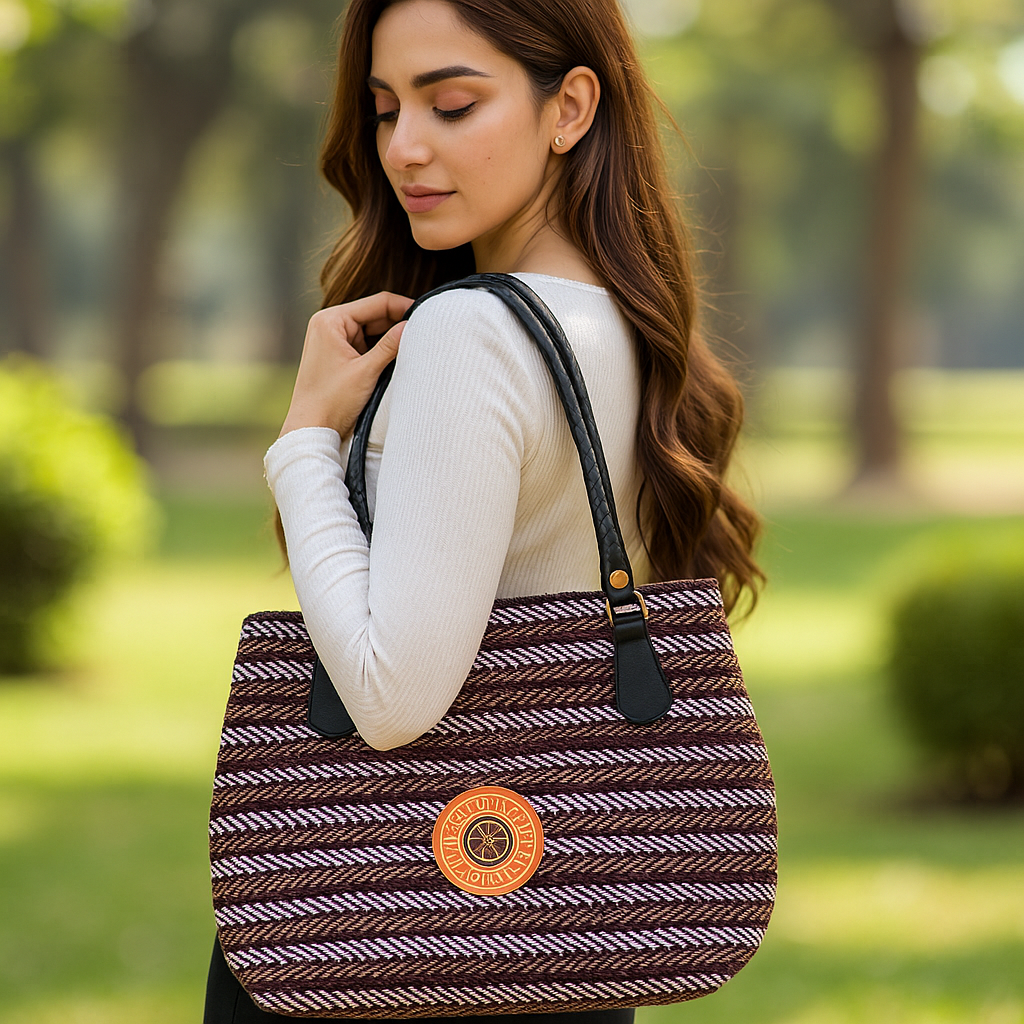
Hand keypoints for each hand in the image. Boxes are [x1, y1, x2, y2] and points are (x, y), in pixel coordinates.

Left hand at [279, 291, 413, 439]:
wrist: (310, 429)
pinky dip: (381, 350)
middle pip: (375, 315)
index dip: (404, 306)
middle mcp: (329, 325)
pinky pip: (366, 345)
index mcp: (331, 320)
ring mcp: (333, 340)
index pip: (376, 303)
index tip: (426, 314)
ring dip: (391, 338)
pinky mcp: (338, 355)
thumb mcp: (366, 371)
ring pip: (372, 331)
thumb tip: (412, 325)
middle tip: (425, 333)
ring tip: (414, 346)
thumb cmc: (331, 401)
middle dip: (399, 324)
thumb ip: (390, 346)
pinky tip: (398, 357)